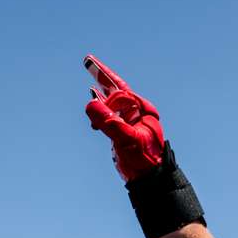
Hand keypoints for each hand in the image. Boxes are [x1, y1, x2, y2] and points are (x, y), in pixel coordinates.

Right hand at [83, 55, 164, 181]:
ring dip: (99, 87)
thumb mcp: (127, 140)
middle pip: (116, 88)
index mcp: (142, 110)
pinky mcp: (121, 130)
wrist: (149, 178)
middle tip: (88, 59)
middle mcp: (136, 111)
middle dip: (102, 75)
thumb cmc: (145, 159)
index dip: (107, 104)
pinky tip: (92, 99)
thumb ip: (110, 123)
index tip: (98, 122)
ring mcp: (128, 120)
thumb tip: (91, 104)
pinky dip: (99, 105)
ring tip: (90, 71)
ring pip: (111, 99)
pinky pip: (108, 112)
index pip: (120, 97)